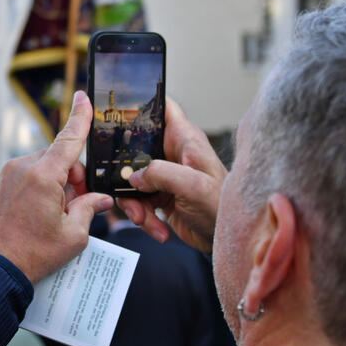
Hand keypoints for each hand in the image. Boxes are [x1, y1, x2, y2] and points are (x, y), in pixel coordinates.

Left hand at [0, 91, 112, 283]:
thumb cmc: (32, 254)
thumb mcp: (73, 236)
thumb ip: (89, 209)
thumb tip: (100, 199)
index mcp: (42, 175)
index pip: (68, 139)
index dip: (80, 117)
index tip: (84, 97)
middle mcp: (21, 167)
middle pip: (58, 158)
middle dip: (73, 177)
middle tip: (76, 206)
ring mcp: (5, 174)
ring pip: (42, 167)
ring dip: (55, 183)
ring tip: (54, 216)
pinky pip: (25, 175)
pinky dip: (38, 187)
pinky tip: (38, 213)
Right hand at [118, 97, 224, 253]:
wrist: (227, 240)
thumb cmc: (222, 208)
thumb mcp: (193, 186)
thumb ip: (161, 173)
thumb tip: (134, 175)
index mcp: (185, 140)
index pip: (162, 108)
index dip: (142, 104)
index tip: (119, 114)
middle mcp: (173, 154)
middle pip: (135, 148)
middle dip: (125, 172)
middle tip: (127, 189)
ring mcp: (166, 175)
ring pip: (132, 179)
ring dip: (133, 203)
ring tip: (143, 218)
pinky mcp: (161, 196)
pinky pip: (139, 201)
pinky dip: (143, 217)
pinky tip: (158, 229)